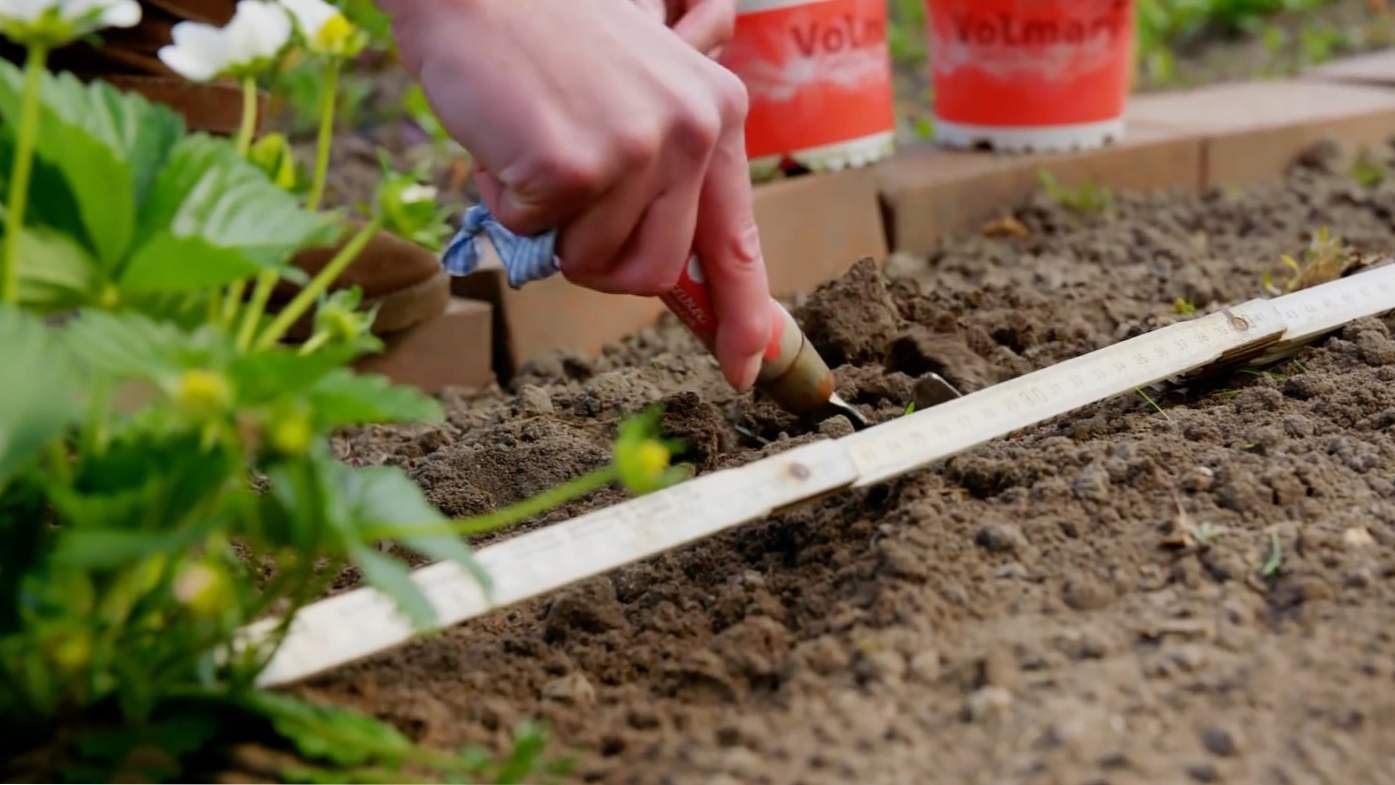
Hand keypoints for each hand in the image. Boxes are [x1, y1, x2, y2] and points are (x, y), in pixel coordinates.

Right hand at [381, 0, 769, 390]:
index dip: (744, 313)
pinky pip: (531, 235)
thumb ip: (664, 173)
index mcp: (717, 113)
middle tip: (562, 200)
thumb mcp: (637, 93)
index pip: (738, 240)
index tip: (746, 368)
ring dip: (548, 226)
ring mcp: (636, 149)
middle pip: (655, 272)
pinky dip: (505, 201)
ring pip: (592, 263)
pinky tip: (506, 137)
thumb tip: (663, 270)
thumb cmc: (546, 39)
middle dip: (599, 261)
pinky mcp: (575, 166)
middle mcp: (693, 131)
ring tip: (534, 146)